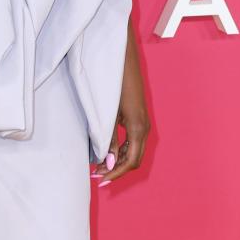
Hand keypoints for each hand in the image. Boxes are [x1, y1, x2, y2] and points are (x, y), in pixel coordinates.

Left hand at [91, 24, 148, 185]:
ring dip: (118, 161)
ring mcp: (142, 121)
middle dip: (116, 170)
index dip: (116, 173)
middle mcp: (143, 126)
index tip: (100, 180)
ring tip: (98, 166)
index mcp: (137, 127)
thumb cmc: (114, 83)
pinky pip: (132, 140)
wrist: (122, 59)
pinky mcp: (137, 116)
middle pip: (134, 159)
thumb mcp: (108, 114)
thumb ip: (109, 139)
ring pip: (134, 150)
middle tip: (96, 175)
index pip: (131, 161)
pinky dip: (121, 150)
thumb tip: (109, 163)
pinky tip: (107, 151)